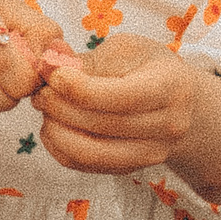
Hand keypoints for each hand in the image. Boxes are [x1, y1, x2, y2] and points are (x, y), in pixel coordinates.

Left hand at [34, 39, 220, 201]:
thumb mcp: (129, 50)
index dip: (80, 88)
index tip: (53, 74)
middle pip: (101, 125)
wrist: (180, 103)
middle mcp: (167, 127)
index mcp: (171, 89)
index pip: (121, 97)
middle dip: (59, 106)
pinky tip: (53, 126)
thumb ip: (91, 60)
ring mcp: (150, 154)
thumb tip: (50, 64)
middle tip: (41, 89)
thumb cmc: (150, 68)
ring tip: (45, 108)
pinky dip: (59, 147)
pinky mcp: (129, 169)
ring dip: (56, 129)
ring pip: (90, 153)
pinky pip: (84, 166)